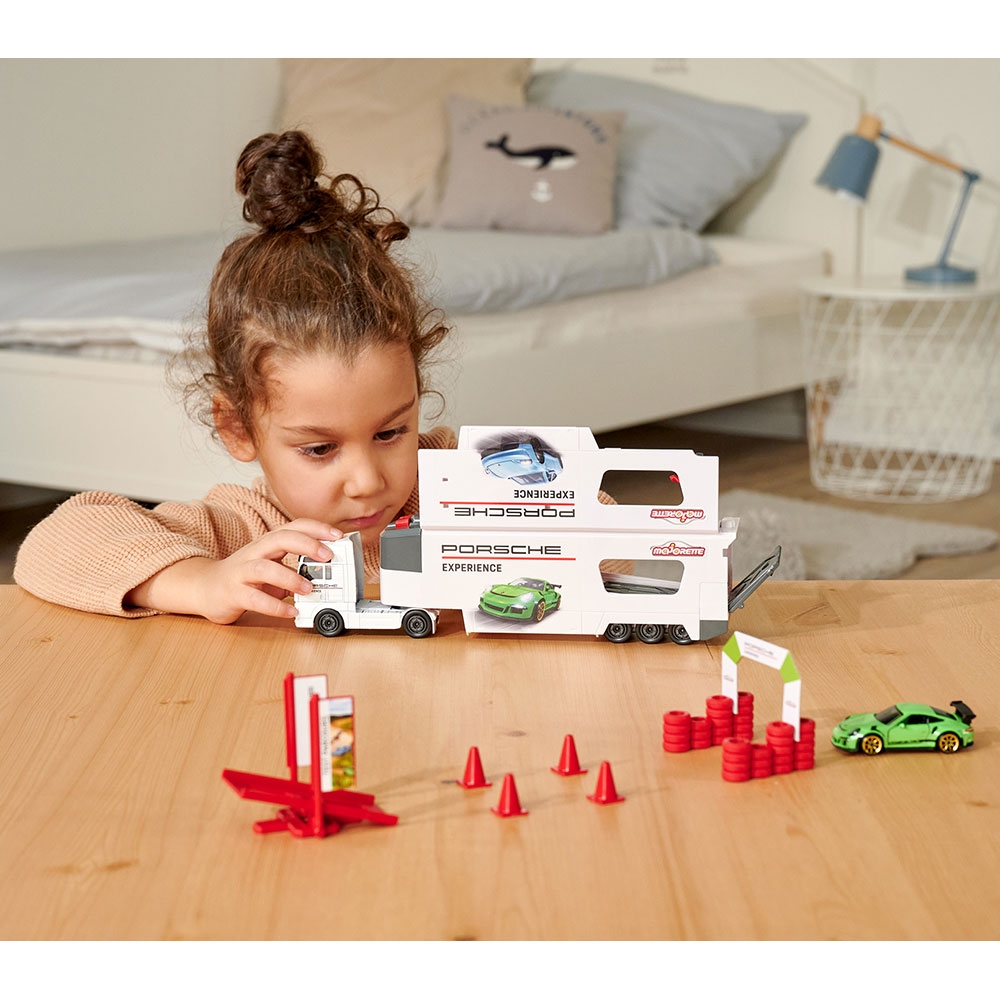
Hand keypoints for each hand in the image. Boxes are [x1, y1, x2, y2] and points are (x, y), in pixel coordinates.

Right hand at [127, 519, 341, 623]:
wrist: (204, 588)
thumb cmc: (244, 577)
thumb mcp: (272, 567)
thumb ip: (295, 568)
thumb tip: (327, 575)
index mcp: (267, 544)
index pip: (292, 527)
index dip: (316, 528)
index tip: (338, 535)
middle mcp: (254, 553)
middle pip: (279, 539)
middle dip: (306, 544)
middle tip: (328, 556)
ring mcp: (240, 572)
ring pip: (264, 568)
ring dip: (290, 577)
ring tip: (309, 589)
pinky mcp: (232, 593)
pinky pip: (254, 598)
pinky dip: (275, 606)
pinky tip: (291, 612)